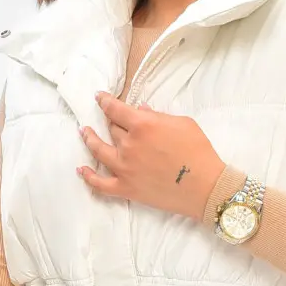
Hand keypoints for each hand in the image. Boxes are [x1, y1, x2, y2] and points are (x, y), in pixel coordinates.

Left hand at [77, 93, 225, 221]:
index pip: (115, 109)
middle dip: (110, 122)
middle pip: (112, 129)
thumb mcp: (182, 123)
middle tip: (110, 120)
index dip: (104, 101)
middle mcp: (128, 144)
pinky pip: (100, 184)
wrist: (205, 187)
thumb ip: (157, 116)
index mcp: (142, 124)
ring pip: (99, 151)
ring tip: (84, 133)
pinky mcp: (126, 188)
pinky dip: (88, 177)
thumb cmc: (198, 151)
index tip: (99, 97)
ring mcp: (124, 168)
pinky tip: (81, 170)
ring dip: (89, 139)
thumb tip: (141, 110)